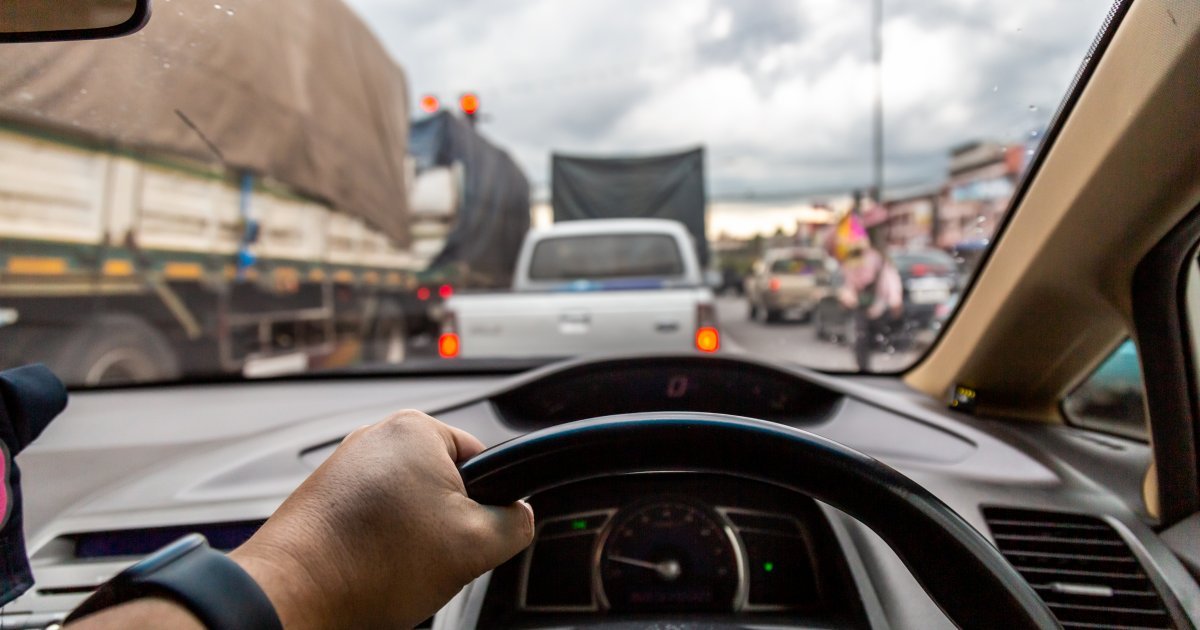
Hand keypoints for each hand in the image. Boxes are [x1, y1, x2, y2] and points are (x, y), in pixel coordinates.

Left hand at [229, 410, 533, 627]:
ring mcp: (345, 467)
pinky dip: (379, 544)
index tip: (473, 535)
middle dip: (446, 525)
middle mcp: (377, 437)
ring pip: (409, 506)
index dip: (489, 506)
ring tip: (396, 567)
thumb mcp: (474, 547)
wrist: (293, 597)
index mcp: (416, 429)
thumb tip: (520, 516)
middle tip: (434, 557)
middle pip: (445, 485)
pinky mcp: (324, 498)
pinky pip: (374, 519)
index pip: (485, 461)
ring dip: (413, 538)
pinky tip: (372, 569)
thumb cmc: (371, 565)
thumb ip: (515, 523)